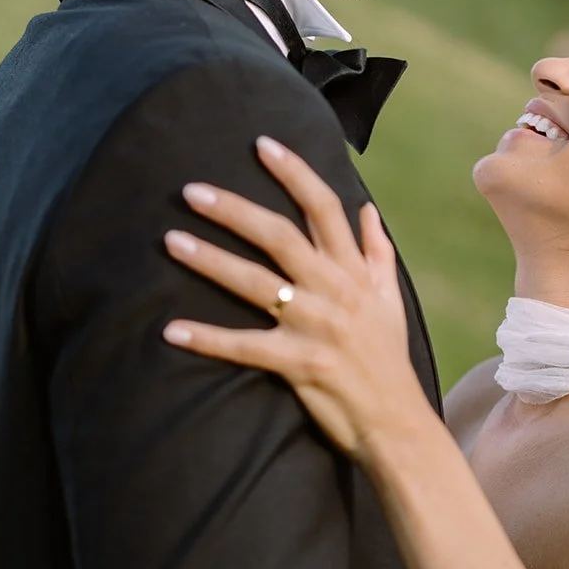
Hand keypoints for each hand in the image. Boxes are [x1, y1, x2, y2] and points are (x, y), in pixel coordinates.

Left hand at [161, 137, 432, 461]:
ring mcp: (316, 326)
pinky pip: (244, 346)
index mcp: (354, 271)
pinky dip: (206, 337)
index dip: (294, 172)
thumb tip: (367, 209)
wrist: (397, 423)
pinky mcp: (299, 363)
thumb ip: (377, 251)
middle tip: (192, 190)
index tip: (262, 144)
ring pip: (255, 283)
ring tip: (171, 241)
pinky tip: (171, 329)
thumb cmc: (388, 360)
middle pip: (279, 236)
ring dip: (209, 260)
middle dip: (234, 209)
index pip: (324, 207)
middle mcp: (335, 290)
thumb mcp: (391, 299)